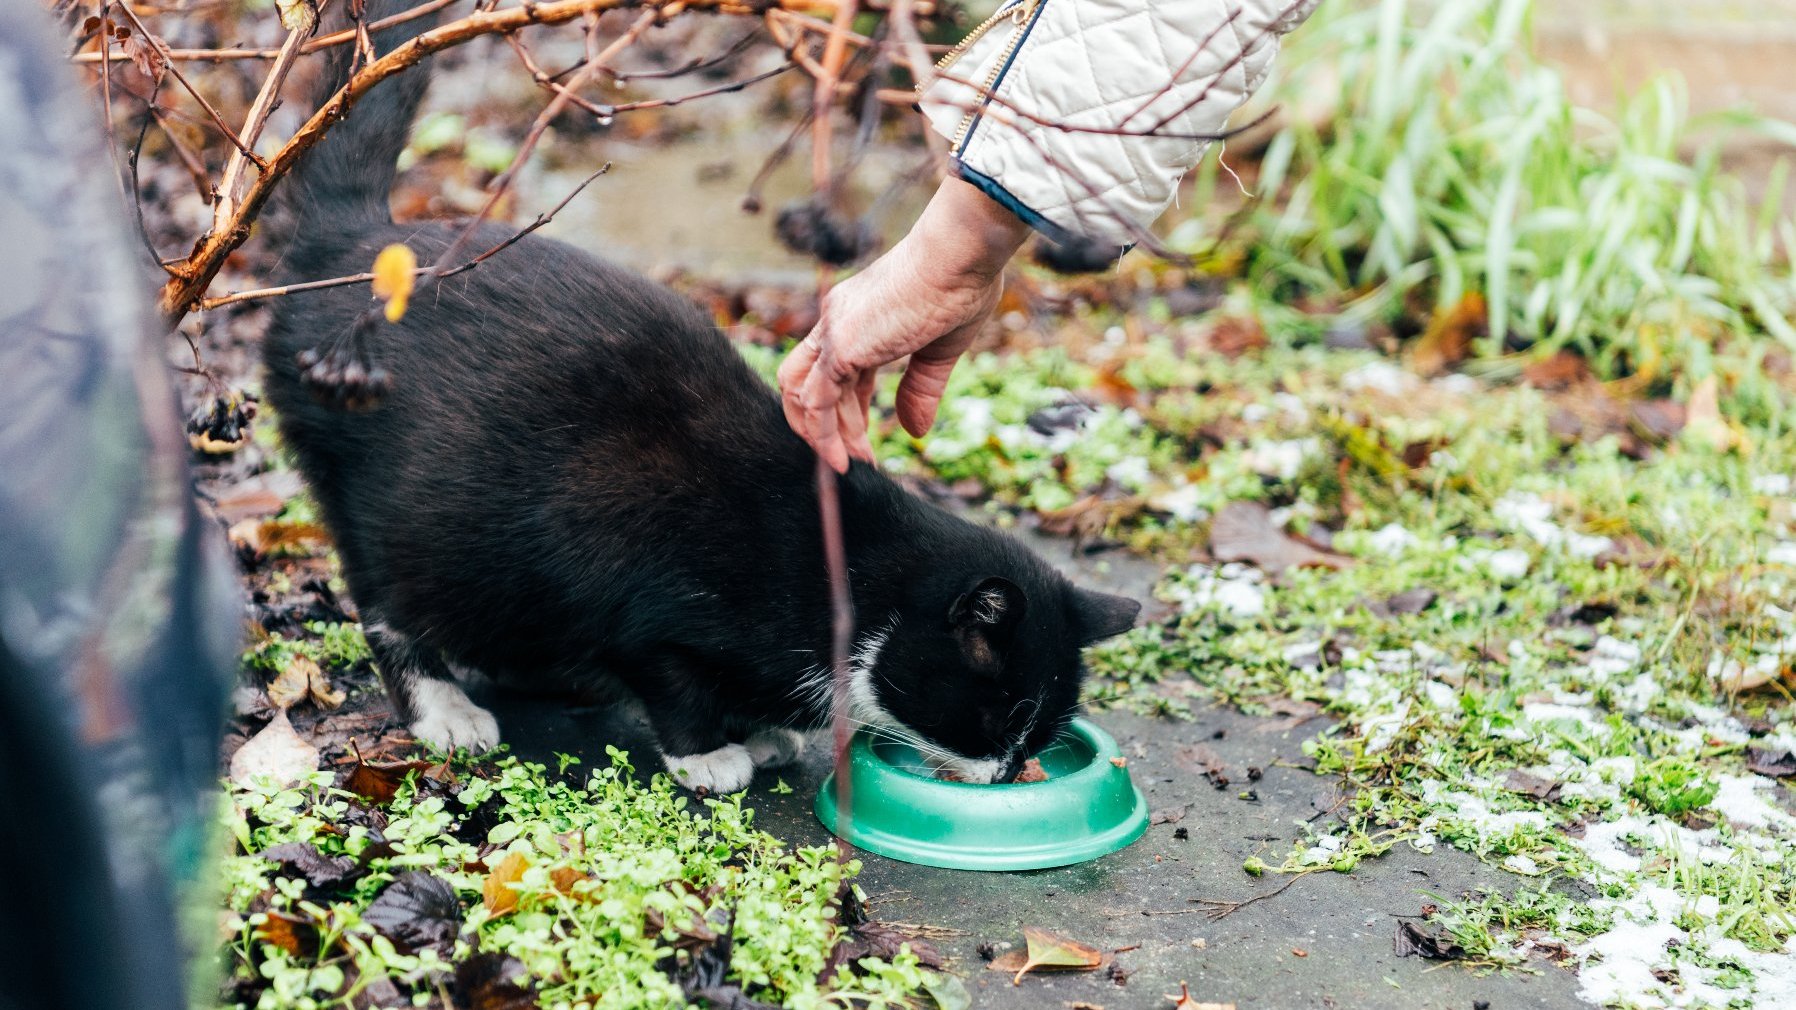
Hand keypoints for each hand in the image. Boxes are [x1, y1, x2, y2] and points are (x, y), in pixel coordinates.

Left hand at [779, 178, 1030, 472]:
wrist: (960, 255)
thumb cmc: (960, 286)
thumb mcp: (940, 349)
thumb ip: (920, 389)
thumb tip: (914, 432)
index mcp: (856, 314)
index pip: (835, 370)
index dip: (846, 408)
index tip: (864, 437)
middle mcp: (836, 321)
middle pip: (807, 383)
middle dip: (829, 426)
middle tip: (856, 458)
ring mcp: (834, 332)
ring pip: (804, 396)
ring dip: (823, 436)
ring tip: (851, 465)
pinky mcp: (840, 348)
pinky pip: (817, 403)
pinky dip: (824, 435)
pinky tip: (843, 460)